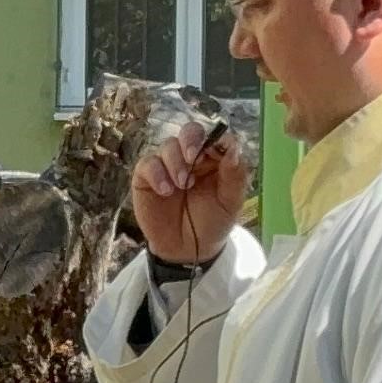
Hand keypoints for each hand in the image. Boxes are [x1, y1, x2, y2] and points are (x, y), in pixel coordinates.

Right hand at [134, 114, 250, 266]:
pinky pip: (147, 164)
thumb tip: (233, 148)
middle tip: (192, 157)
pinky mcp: (146, 177)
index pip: (215, 137)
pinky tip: (165, 190)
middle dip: (191, 140)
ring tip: (183, 185)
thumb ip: (235, 175)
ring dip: (175, 162)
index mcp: (214, 159)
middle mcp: (191, 157)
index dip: (215, 139)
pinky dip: (156, 173)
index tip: (218, 151)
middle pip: (189, 131)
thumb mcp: (230, 202)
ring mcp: (167, 165)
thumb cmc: (211, 223)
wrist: (187, 251)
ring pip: (168, 145)